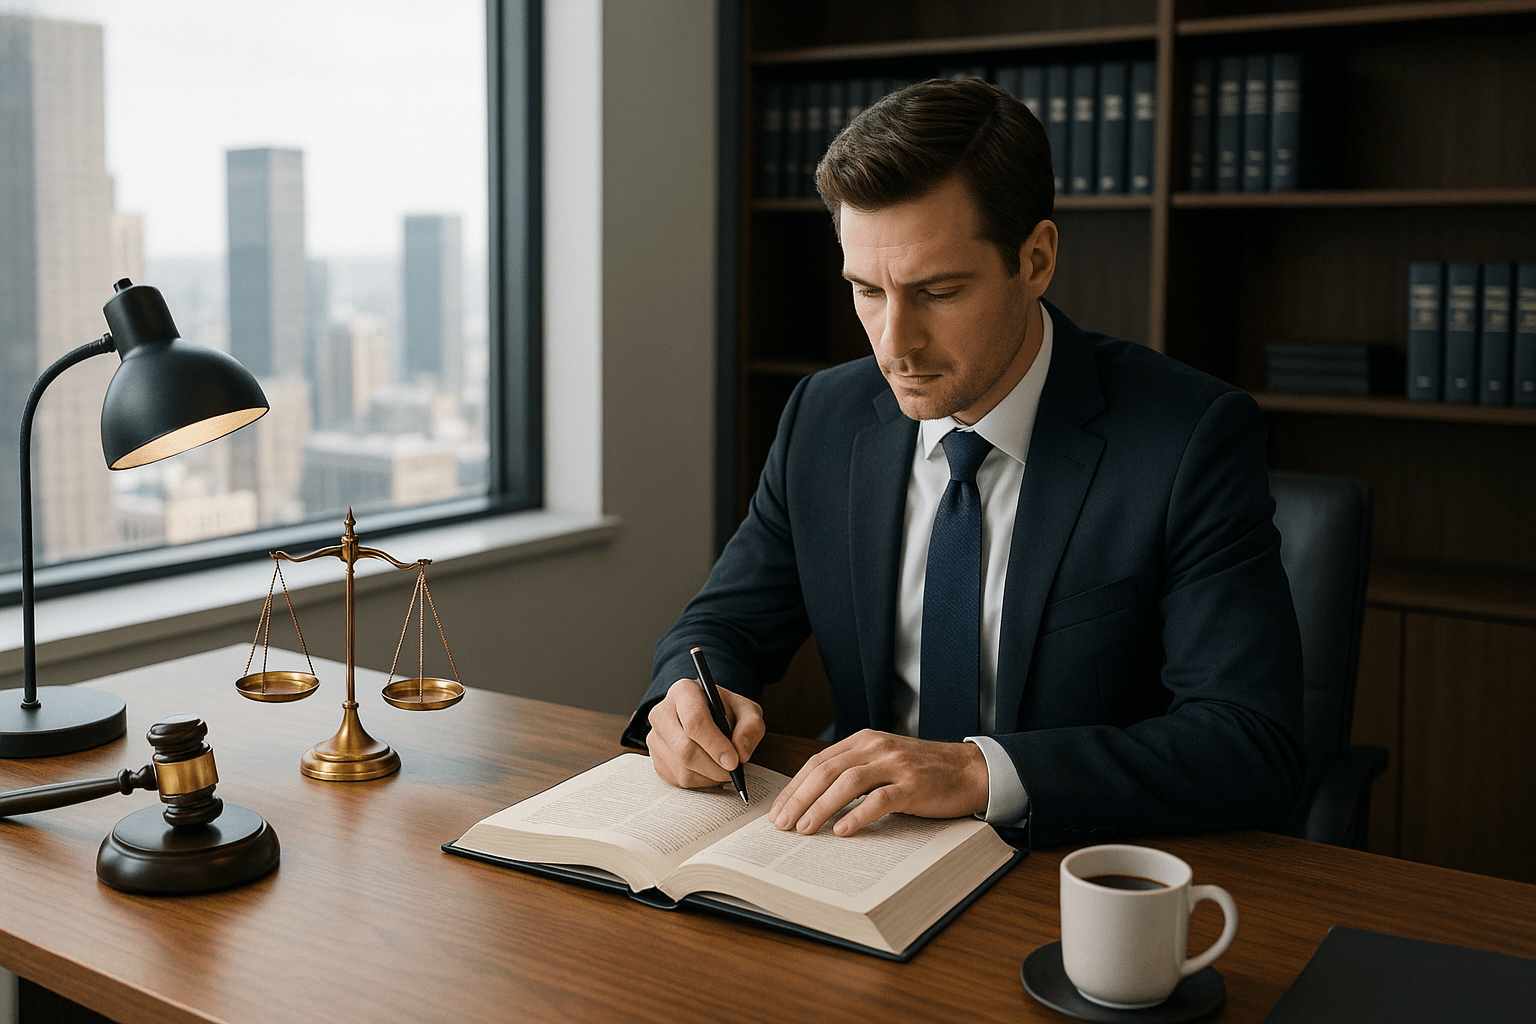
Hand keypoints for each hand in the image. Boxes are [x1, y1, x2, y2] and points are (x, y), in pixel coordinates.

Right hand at [646, 677, 765, 789]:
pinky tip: (710, 771)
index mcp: (684, 692)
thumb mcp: (747, 711)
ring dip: (709, 776)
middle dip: (714, 766)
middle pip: (685, 748)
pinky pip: (677, 779)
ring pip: (681, 768)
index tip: (734, 761)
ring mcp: (655, 737)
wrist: (709, 715)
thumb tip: (741, 753)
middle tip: (733, 771)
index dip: (715, 745)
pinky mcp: (656, 758)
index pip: (694, 721)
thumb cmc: (727, 711)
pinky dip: (700, 781)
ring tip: (724, 768)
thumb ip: (750, 728)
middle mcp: (662, 712)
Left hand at [769, 730, 988, 836]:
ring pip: (847, 783)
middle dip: (799, 798)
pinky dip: (857, 816)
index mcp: (864, 740)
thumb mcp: (884, 761)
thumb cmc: (923, 770)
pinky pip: (879, 800)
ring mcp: (895, 765)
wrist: (969, 770)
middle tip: (782, 823)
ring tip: (805, 828)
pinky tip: (842, 831)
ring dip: (821, 807)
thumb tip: (813, 801)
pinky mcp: (913, 785)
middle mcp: (876, 747)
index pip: (818, 761)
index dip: (794, 786)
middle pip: (826, 770)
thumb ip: (854, 771)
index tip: (778, 809)